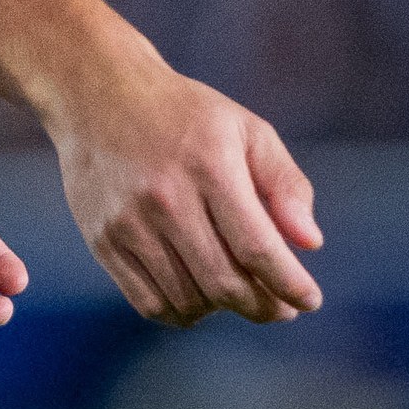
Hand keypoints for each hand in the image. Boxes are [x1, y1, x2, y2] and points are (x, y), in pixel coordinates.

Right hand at [47, 55, 323, 325]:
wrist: (97, 95)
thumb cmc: (185, 116)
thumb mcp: (247, 130)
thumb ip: (286, 184)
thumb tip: (311, 244)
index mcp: (210, 166)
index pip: (257, 247)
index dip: (289, 284)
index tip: (309, 300)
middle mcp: (165, 197)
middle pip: (224, 282)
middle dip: (263, 307)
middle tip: (280, 308)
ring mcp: (128, 223)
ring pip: (188, 299)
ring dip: (223, 309)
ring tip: (238, 294)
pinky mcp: (102, 241)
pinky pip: (149, 303)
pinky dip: (183, 313)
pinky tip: (199, 298)